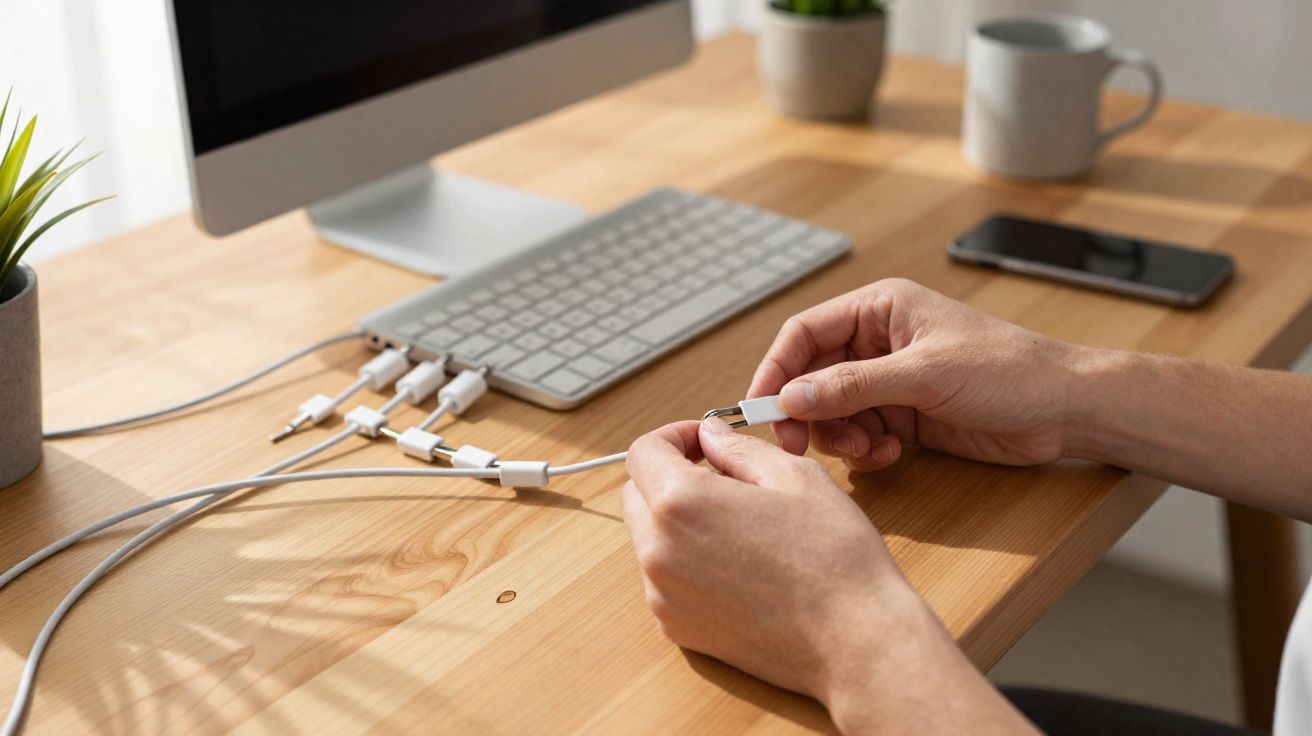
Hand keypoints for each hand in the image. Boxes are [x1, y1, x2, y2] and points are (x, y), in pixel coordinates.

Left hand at [622, 418, 913, 702]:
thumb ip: (738, 448)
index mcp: (681, 504)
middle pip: (637, 494)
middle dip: (670, 476)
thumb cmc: (835, 556)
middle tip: (723, 477)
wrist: (855, 643)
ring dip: (678, 521)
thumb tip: (710, 437)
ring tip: (739, 525)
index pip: (643, 452)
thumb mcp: (794, 476)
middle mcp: (658, 552)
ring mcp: (663, 597)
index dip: (673, 436)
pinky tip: (740, 565)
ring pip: (650, 538)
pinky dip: (688, 562)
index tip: (704, 442)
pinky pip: (665, 579)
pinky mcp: (678, 629)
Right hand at [749, 278, 1081, 469]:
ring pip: (833, 411)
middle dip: (806, 413)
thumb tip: (790, 398)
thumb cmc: (1008, 371)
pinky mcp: (905, 414)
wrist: (1066, 410)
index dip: (776, 371)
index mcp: (879, 309)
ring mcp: (891, 380)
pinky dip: (867, 449)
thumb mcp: (924, 375)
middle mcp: (878, 341)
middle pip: (812, 376)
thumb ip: (852, 386)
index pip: (804, 334)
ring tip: (871, 450)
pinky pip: (861, 433)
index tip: (759, 410)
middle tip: (801, 447)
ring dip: (841, 436)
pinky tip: (894, 453)